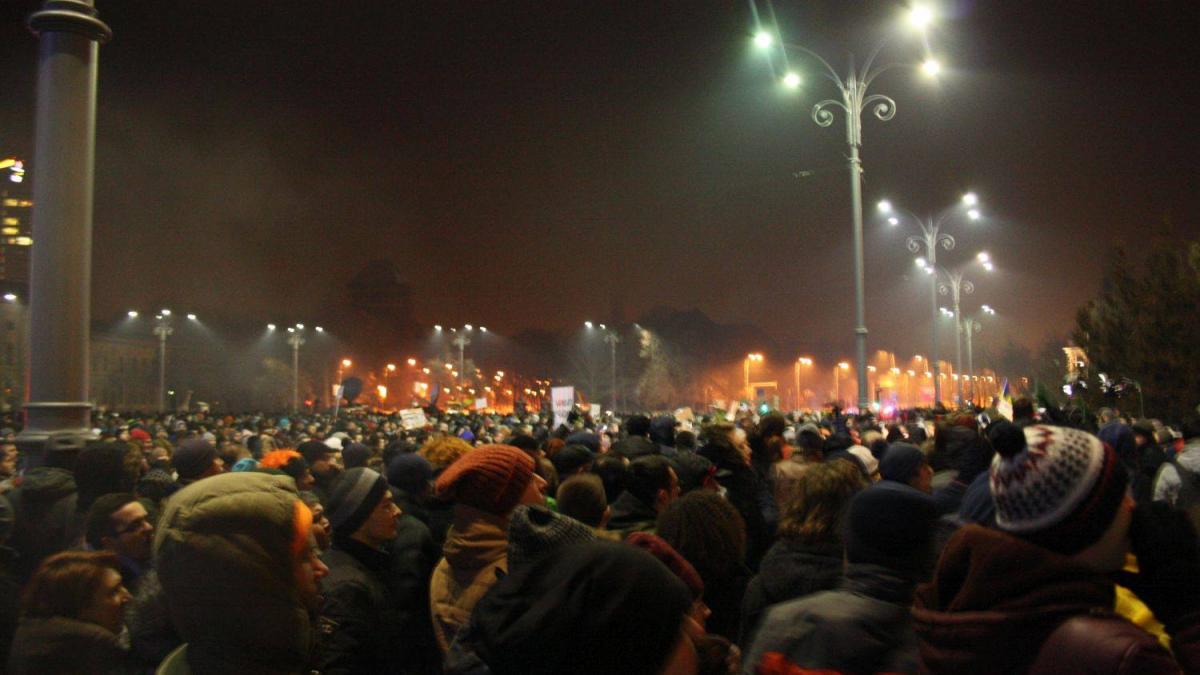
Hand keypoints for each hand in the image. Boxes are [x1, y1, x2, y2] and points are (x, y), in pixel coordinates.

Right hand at [1114, 501, 1199, 627]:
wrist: (1194, 613)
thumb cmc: (1164, 601)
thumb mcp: (1138, 587)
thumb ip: (1119, 573)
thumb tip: (1098, 569)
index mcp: (1152, 544)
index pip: (1140, 513)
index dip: (1130, 514)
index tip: (1124, 522)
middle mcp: (1170, 536)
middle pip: (1157, 507)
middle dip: (1146, 510)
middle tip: (1137, 522)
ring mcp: (1186, 538)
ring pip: (1173, 510)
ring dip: (1161, 513)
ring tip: (1153, 525)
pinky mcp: (1196, 543)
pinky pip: (1186, 520)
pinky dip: (1176, 519)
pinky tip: (1168, 531)